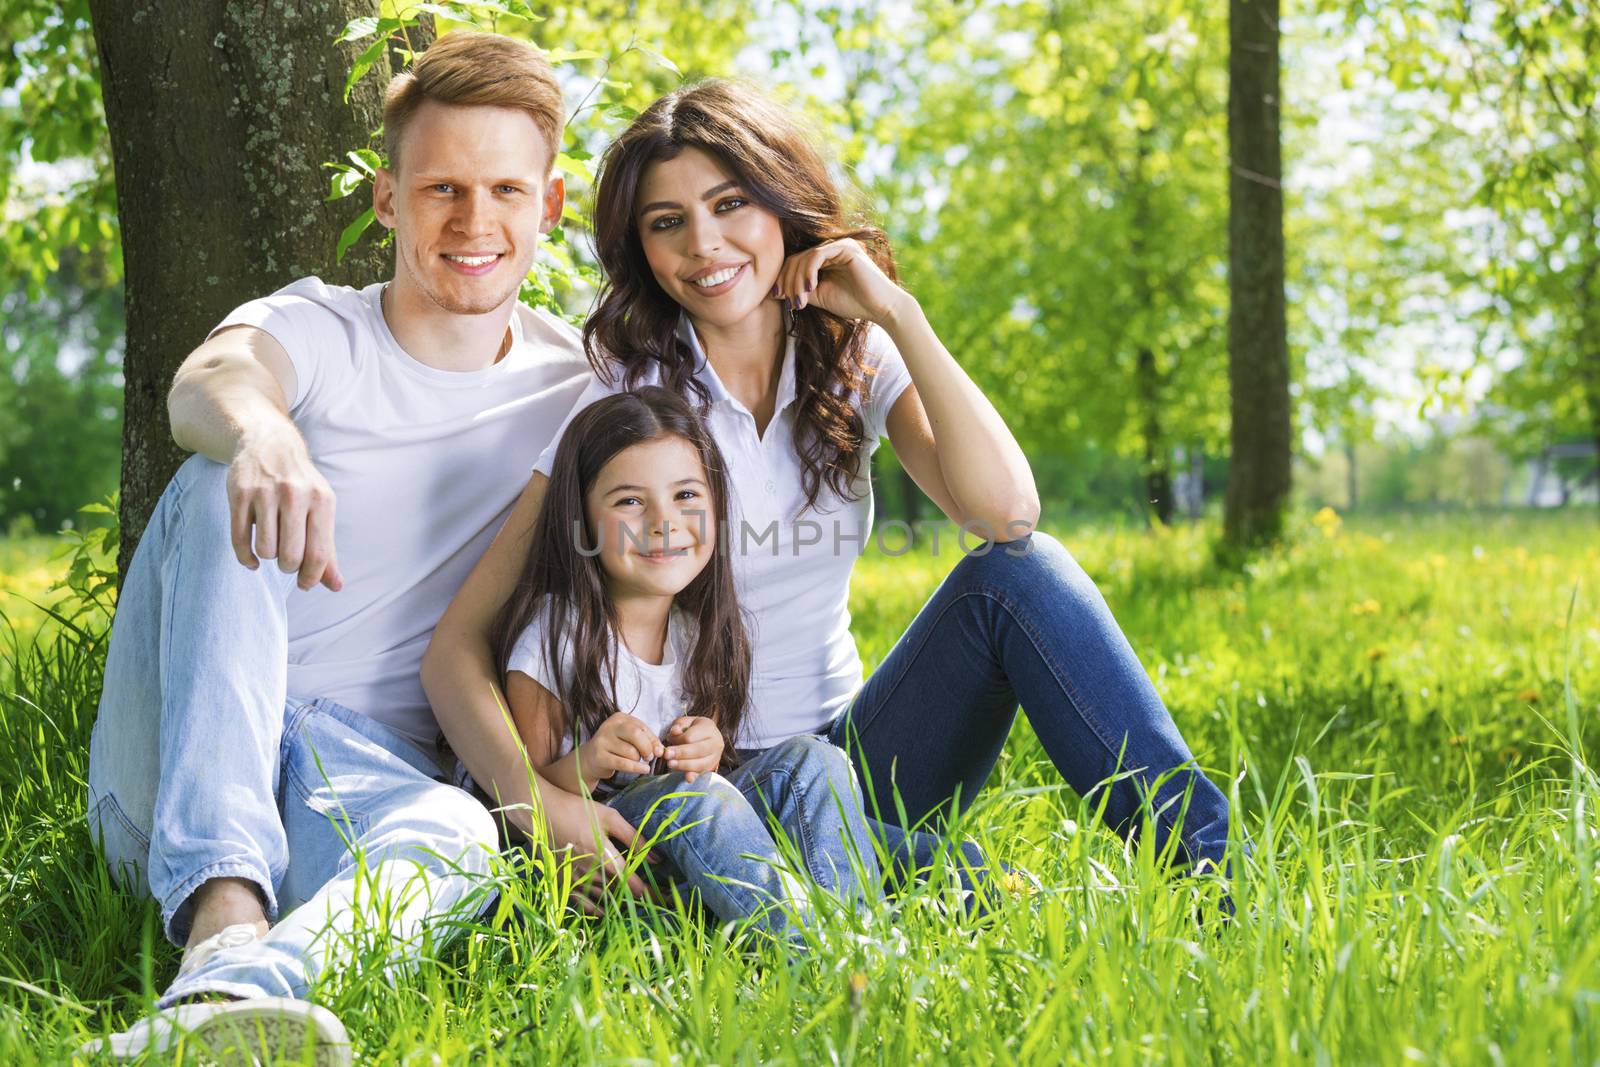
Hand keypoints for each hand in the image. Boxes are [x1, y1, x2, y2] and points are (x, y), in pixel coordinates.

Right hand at [228, 423, 342, 591]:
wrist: (270, 444)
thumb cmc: (301, 486)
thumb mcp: (320, 510)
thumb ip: (327, 549)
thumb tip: (336, 586)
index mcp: (321, 500)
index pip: (318, 553)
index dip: (311, 577)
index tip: (305, 583)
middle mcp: (295, 495)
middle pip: (291, 556)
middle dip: (288, 567)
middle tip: (287, 560)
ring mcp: (265, 493)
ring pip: (266, 550)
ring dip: (268, 556)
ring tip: (272, 545)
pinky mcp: (239, 494)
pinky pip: (240, 540)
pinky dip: (246, 558)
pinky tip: (252, 560)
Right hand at [539, 783, 649, 913]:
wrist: (539, 811)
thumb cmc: (578, 809)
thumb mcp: (609, 817)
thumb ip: (634, 837)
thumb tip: (656, 858)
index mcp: (602, 853)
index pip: (629, 879)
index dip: (645, 889)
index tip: (657, 895)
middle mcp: (587, 870)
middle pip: (617, 891)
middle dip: (634, 896)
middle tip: (651, 901)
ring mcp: (572, 878)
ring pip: (600, 897)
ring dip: (616, 902)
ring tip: (631, 904)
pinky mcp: (561, 881)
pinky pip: (580, 902)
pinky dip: (594, 909)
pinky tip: (605, 911)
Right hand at [579, 712, 663, 780]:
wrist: (589, 760)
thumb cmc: (615, 747)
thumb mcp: (630, 739)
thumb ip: (647, 740)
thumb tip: (660, 750)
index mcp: (619, 718)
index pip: (642, 726)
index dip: (653, 740)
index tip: (658, 751)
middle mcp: (609, 726)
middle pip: (636, 734)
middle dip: (647, 748)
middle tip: (649, 757)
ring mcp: (602, 741)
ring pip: (630, 751)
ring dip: (638, 760)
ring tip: (636, 761)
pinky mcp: (599, 756)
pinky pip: (623, 763)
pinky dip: (636, 768)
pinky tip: (644, 770)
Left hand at [664, 715, 722, 783]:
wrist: (706, 737)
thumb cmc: (693, 729)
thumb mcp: (685, 722)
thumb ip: (679, 725)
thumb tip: (675, 732)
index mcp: (709, 728)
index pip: (691, 737)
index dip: (678, 740)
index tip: (668, 741)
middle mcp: (716, 742)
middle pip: (698, 750)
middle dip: (680, 754)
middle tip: (667, 755)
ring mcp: (716, 756)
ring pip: (701, 763)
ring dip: (684, 765)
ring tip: (671, 764)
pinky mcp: (712, 767)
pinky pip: (703, 772)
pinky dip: (695, 775)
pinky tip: (688, 778)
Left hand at [772, 238, 910, 324]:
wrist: (881, 309)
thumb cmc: (854, 304)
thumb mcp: (820, 297)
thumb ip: (800, 291)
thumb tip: (773, 291)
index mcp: (825, 257)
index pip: (795, 262)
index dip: (783, 278)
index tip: (776, 297)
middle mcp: (831, 247)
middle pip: (796, 258)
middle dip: (788, 282)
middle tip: (790, 303)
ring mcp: (839, 245)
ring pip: (804, 257)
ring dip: (797, 281)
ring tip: (800, 301)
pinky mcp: (845, 248)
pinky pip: (817, 255)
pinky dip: (808, 272)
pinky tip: (809, 288)